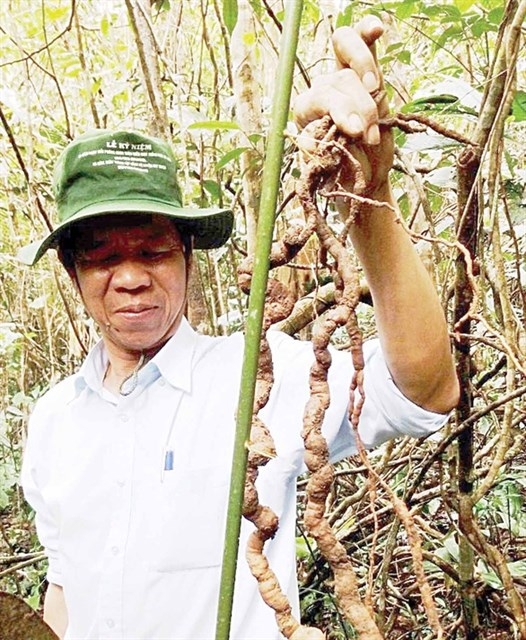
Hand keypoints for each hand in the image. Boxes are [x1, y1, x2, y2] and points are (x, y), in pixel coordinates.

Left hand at [293, 16, 392, 196]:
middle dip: (358, 107)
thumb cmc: (342, 173)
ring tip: (375, 113)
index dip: (339, 110)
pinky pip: (362, 42)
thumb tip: (311, 140)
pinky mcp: (366, 73)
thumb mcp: (330, 170)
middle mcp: (322, 90)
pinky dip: (368, 32)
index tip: (355, 131)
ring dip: (368, 86)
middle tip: (367, 135)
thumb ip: (321, 154)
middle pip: (339, 80)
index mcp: (305, 111)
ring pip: (350, 60)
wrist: (362, 176)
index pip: (319, 97)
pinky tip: (376, 29)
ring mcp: (343, 77)